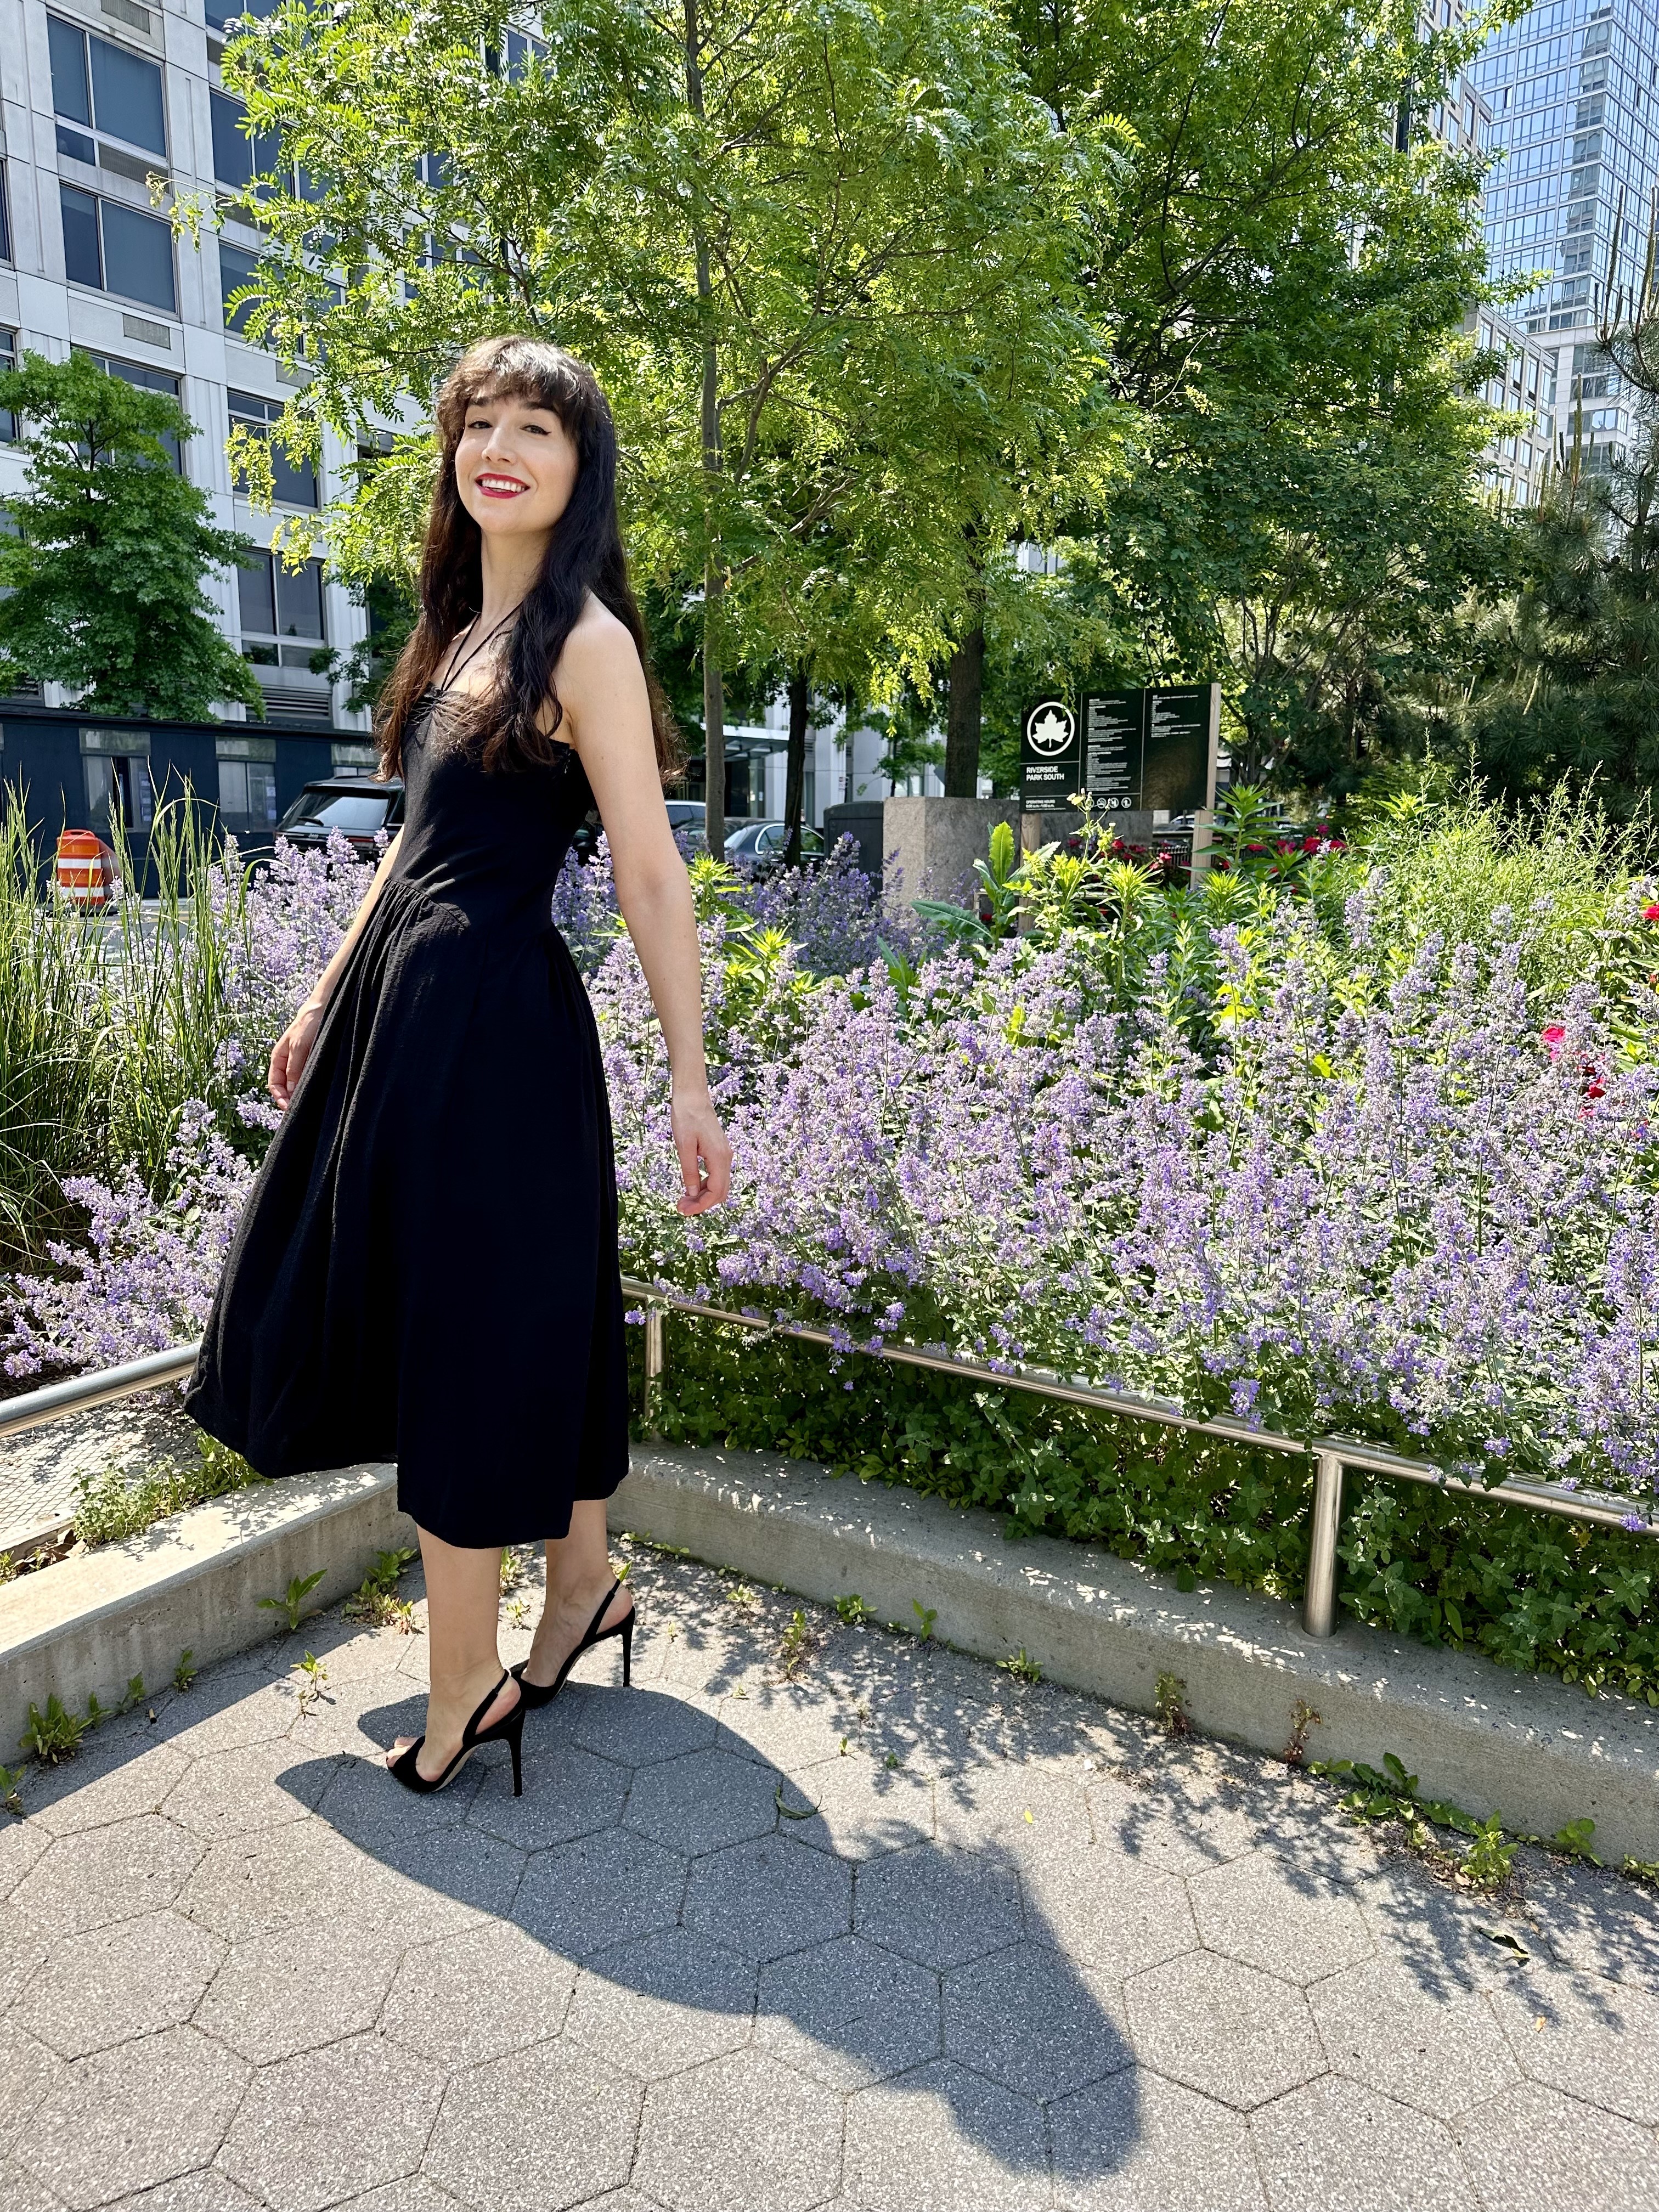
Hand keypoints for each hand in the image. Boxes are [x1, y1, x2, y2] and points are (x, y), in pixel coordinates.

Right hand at [268, 1001, 324, 1109]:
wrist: (324, 1008)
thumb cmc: (308, 1024)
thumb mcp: (299, 1046)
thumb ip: (294, 1068)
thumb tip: (291, 1091)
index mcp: (278, 1059)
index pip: (274, 1085)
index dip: (280, 1098)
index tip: (289, 1109)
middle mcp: (288, 1063)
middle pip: (285, 1088)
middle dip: (290, 1100)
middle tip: (300, 1113)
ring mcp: (300, 1063)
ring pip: (297, 1084)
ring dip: (301, 1095)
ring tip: (310, 1107)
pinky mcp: (313, 1062)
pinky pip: (309, 1078)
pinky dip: (310, 1087)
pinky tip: (318, 1095)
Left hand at [670, 1088, 730, 1214]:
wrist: (692, 1096)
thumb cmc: (686, 1117)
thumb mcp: (684, 1147)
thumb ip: (689, 1172)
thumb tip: (693, 1194)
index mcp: (719, 1157)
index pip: (716, 1192)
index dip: (701, 1206)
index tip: (684, 1211)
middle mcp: (726, 1158)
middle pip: (720, 1192)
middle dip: (702, 1204)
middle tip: (680, 1207)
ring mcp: (724, 1154)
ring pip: (719, 1185)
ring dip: (703, 1196)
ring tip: (683, 1199)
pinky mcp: (718, 1151)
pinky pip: (716, 1175)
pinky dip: (705, 1185)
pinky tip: (690, 1186)